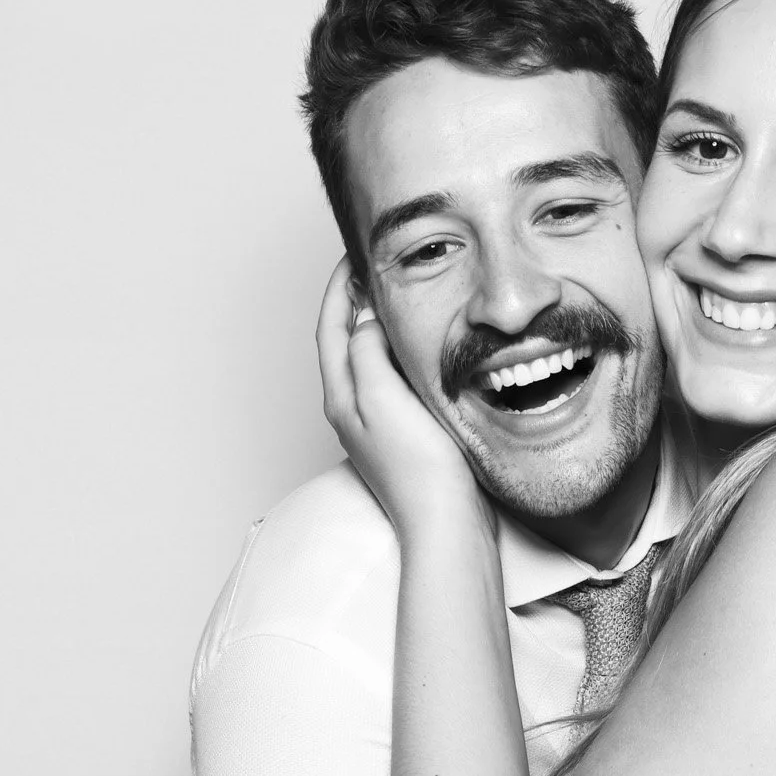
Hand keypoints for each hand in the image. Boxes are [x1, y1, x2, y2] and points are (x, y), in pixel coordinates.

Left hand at [316, 258, 487, 535]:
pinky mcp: (406, 436)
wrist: (446, 521)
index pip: (330, 327)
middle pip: (346, 342)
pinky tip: (428, 351)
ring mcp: (379, 425)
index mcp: (341, 397)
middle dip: (358, 302)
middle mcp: (353, 410)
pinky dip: (403, 354)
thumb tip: (365, 317)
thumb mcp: (382, 396)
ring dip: (381, 327)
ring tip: (403, 298)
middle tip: (379, 268)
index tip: (355, 254)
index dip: (338, 288)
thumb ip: (367, 351)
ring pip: (371, 361)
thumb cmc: (416, 465)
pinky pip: (396, 381)